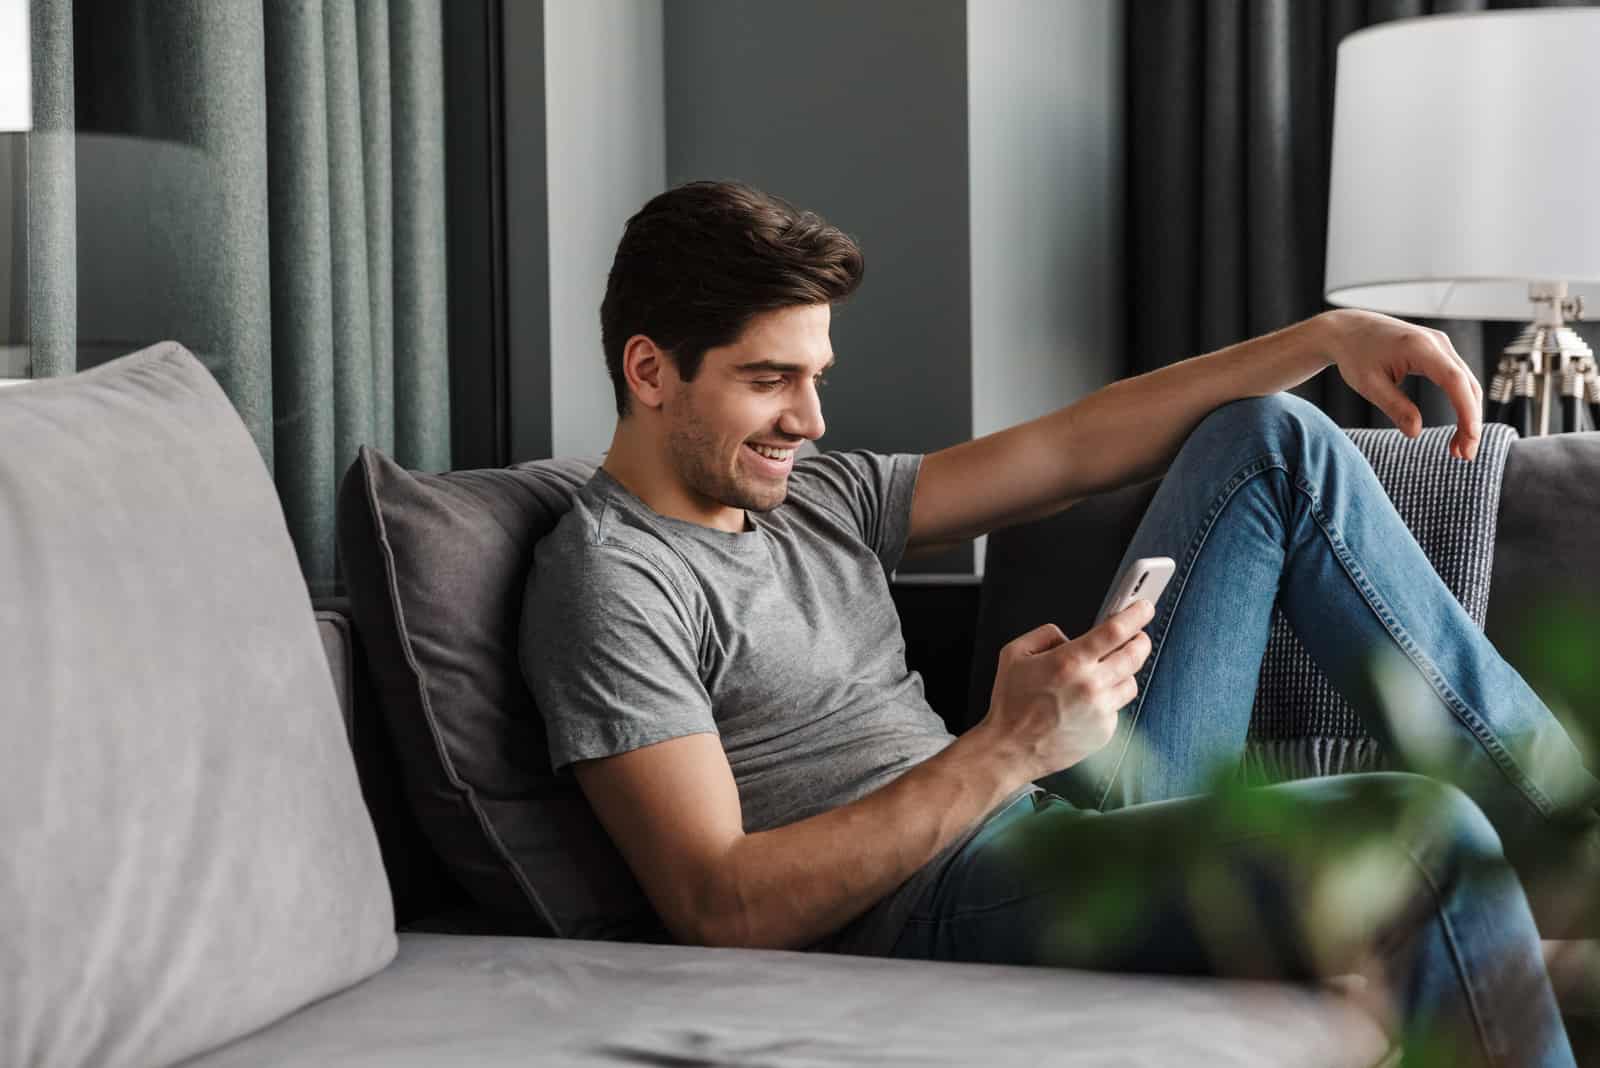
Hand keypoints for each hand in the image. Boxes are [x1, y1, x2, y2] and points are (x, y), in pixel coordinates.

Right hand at [976, 599, 1154, 780]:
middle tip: (1138, 636)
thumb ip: (1045, 635)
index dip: (1135, 615)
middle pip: (1135, 654)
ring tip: (1107, 672)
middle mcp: (1090, 686)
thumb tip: (1068, 635)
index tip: (1144, 608)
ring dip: (1124, 672)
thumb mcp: (1014, 654)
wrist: (1011, 748)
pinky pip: (1117, 707)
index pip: (1116, 630)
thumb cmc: (1011, 703)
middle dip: (1141, 640)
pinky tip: (1087, 702)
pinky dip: (1108, 700)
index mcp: (1069, 662)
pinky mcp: (1105, 731)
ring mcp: (1101, 710)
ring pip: (1131, 682)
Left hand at [1313, 309, 1482, 460]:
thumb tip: (1416, 433)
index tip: (1469, 439)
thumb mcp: (1368, 384)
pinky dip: (1460, 403)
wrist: (1348, 329)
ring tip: (1458, 449)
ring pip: (1466, 383)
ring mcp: (1441, 345)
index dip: (1466, 411)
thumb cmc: (1355, 355)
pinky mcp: (1438, 351)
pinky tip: (1457, 428)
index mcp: (1419, 347)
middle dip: (1470, 421)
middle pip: (1467, 384)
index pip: (1454, 380)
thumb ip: (1394, 407)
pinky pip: (1457, 379)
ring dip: (1467, 415)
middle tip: (1464, 455)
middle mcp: (1437, 342)